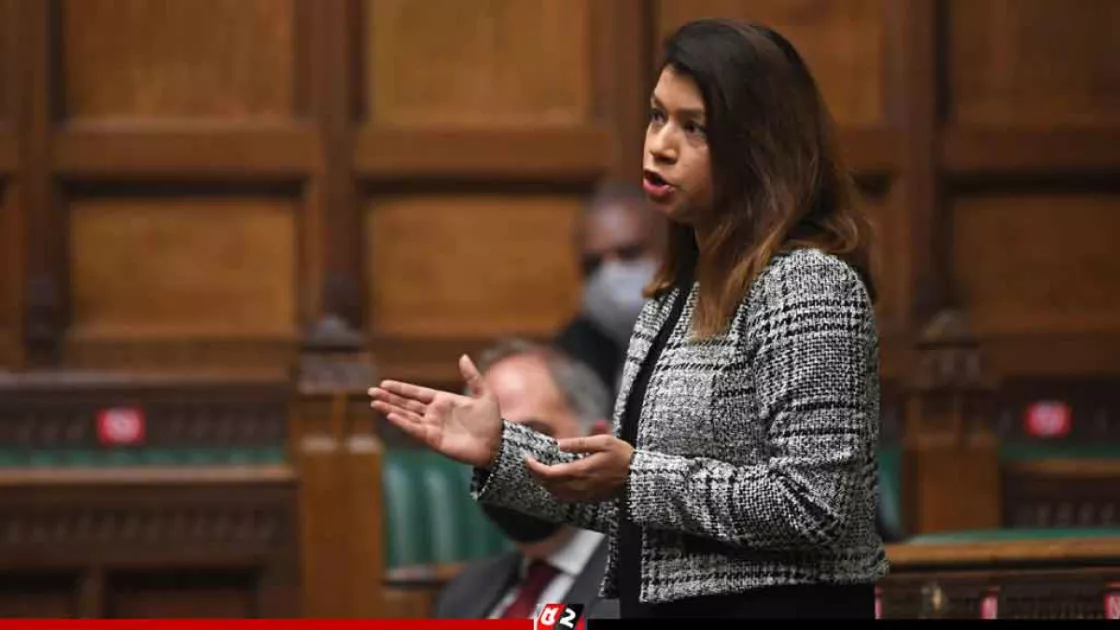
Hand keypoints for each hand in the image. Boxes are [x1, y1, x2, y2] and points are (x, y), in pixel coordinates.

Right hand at [368, 354, 501, 468]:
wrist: (496, 444)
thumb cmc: (490, 420)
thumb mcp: (484, 394)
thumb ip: (472, 377)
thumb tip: (463, 356)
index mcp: (443, 400)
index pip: (417, 392)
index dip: (401, 388)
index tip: (384, 383)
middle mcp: (434, 413)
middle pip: (407, 403)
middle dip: (389, 398)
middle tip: (371, 392)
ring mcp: (432, 426)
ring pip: (407, 416)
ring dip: (391, 410)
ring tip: (375, 404)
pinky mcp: (434, 440)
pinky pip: (415, 430)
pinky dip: (403, 423)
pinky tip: (392, 416)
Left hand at [524, 435, 634, 501]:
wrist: (638, 479)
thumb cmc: (623, 456)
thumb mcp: (603, 442)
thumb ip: (579, 443)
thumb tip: (558, 444)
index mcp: (580, 470)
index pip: (548, 473)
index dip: (534, 467)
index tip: (527, 458)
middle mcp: (579, 486)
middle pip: (548, 485)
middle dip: (535, 474)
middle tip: (531, 462)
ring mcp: (583, 495)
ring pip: (555, 493)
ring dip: (544, 483)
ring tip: (540, 470)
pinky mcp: (588, 499)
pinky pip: (565, 498)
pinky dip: (555, 490)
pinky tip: (556, 481)